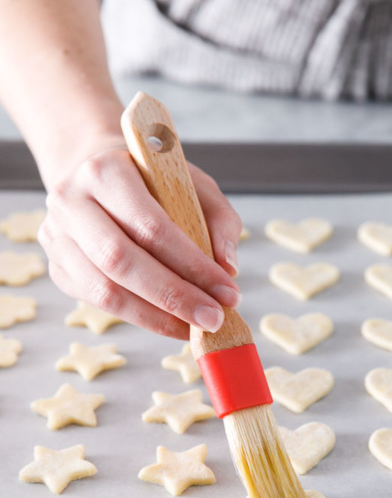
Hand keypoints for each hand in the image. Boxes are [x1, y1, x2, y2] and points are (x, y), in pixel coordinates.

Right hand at [38, 140, 241, 338]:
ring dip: (157, 316)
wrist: (97, 176)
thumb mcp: (194, 185)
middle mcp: (71, 201)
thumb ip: (219, 221)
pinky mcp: (57, 268)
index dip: (192, 265)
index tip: (228, 292)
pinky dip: (140, 318)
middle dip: (175, 297)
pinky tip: (171, 322)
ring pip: (106, 290)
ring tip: (194, 327)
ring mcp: (57, 237)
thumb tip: (228, 267)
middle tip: (213, 319)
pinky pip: (98, 302)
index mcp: (106, 171)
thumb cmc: (152, 181)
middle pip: (122, 261)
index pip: (151, 226)